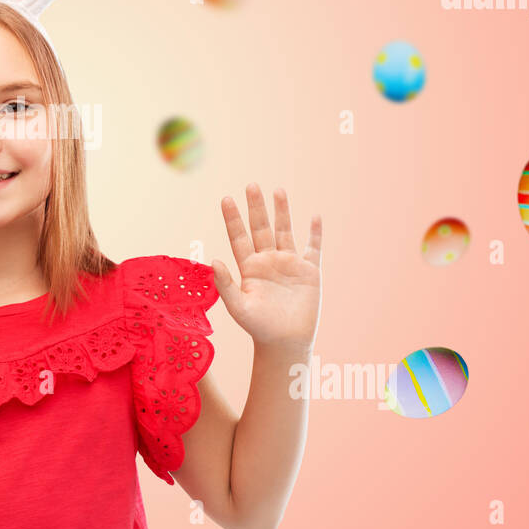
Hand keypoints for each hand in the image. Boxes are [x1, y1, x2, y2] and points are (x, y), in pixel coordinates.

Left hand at [211, 184, 321, 349]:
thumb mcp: (238, 307)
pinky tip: (314, 217)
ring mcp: (289, 265)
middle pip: (261, 228)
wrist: (285, 343)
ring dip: (282, 212)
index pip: (239, 237)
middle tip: (251, 185)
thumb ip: (225, 284)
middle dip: (256, 207)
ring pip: (285, 232)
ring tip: (278, 190)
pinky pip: (312, 248)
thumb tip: (213, 260)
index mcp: (249, 268)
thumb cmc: (259, 328)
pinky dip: (315, 234)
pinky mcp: (309, 272)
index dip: (233, 218)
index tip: (225, 199)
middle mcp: (268, 261)